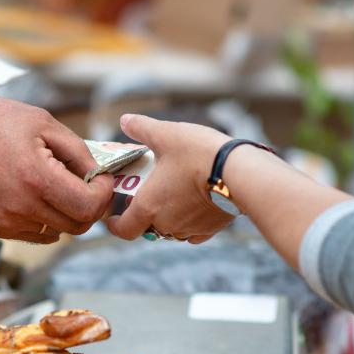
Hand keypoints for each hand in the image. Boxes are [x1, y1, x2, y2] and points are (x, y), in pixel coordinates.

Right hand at [0, 94, 113, 242]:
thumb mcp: (43, 123)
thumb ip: (78, 151)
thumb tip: (98, 173)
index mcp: (37, 180)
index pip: (89, 206)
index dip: (104, 193)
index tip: (102, 179)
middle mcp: (23, 207)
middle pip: (78, 225)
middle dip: (90, 205)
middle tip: (87, 185)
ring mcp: (8, 222)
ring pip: (59, 232)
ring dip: (67, 212)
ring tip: (58, 186)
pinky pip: (37, 234)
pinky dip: (46, 219)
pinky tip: (38, 196)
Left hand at [107, 114, 233, 243]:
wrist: (240, 172)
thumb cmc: (198, 153)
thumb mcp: (165, 134)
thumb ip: (141, 128)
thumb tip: (125, 119)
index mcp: (148, 207)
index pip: (124, 229)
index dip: (116, 224)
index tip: (113, 217)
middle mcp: (166, 224)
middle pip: (147, 227)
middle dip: (143, 215)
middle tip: (145, 196)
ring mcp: (190, 229)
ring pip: (171, 230)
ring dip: (166, 218)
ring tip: (170, 196)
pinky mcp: (211, 229)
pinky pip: (193, 233)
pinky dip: (189, 223)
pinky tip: (193, 206)